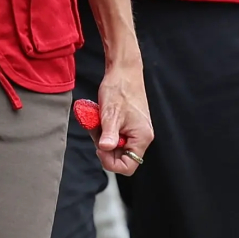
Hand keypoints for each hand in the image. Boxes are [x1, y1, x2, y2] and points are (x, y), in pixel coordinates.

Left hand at [92, 52, 153, 176]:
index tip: (100, 148)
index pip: (129, 166)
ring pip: (116, 146)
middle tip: (97, 131)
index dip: (111, 162)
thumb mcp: (111, 114)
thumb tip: (105, 149)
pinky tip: (101, 118)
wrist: (124, 71)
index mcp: (142, 137)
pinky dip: (105, 130)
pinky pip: (115, 135)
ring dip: (103, 137)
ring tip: (98, 121)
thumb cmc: (120, 89)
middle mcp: (141, 137)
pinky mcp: (128, 125)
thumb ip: (109, 135)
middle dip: (105, 147)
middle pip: (121, 157)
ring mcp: (135, 131)